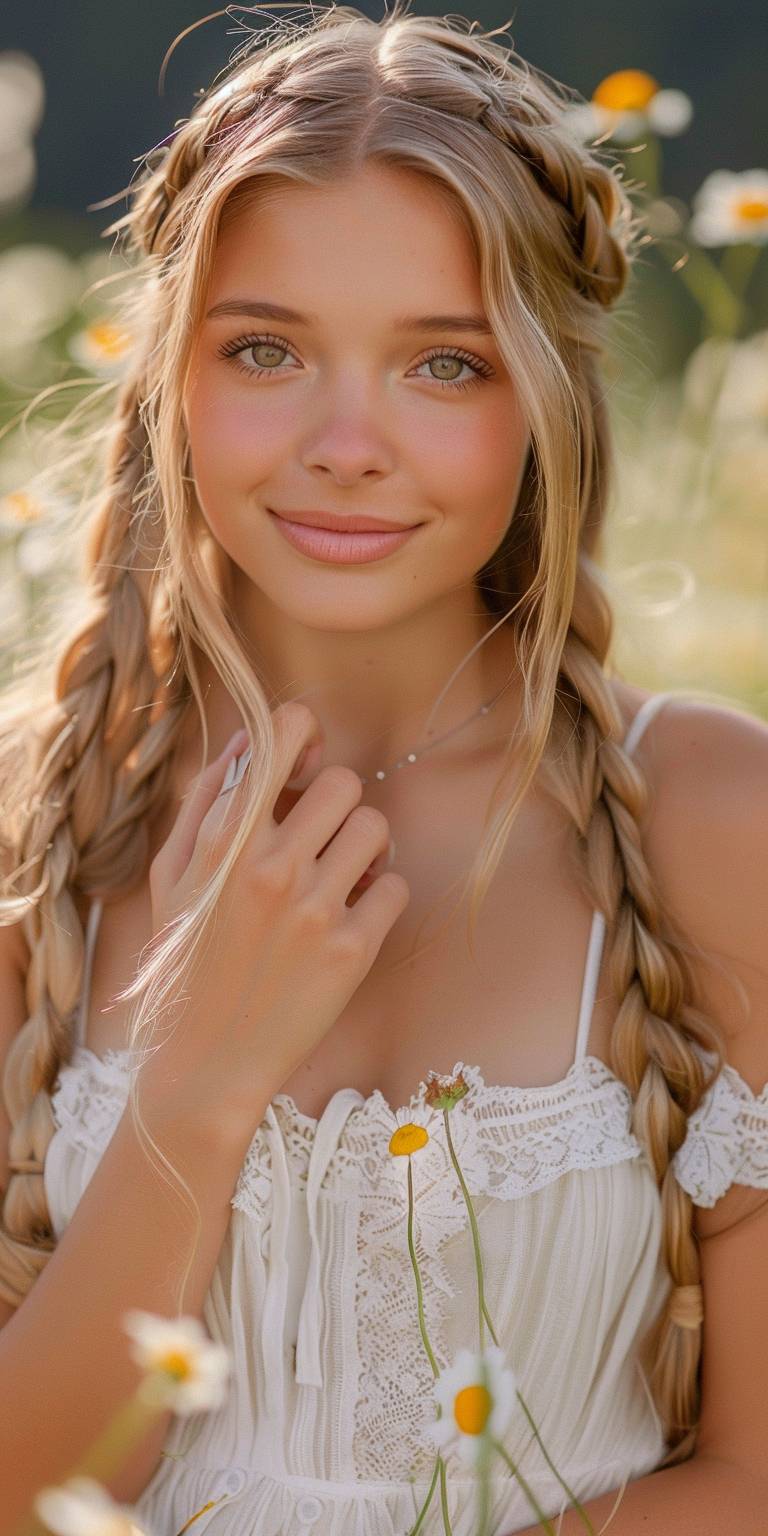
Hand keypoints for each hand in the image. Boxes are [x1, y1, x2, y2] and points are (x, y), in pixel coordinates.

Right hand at [140, 703, 409, 1140]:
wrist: (206, 1063)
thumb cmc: (185, 961)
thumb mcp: (172, 874)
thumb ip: (208, 800)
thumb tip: (251, 738)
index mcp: (224, 840)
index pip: (285, 733)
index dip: (305, 737)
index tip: (302, 769)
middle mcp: (272, 866)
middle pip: (346, 782)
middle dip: (337, 806)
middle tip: (320, 840)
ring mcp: (315, 909)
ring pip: (378, 829)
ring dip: (364, 850)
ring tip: (339, 879)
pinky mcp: (353, 951)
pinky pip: (397, 886)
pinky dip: (380, 897)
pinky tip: (350, 918)